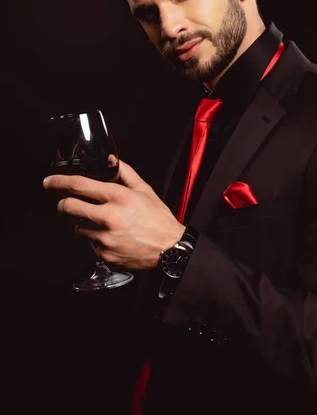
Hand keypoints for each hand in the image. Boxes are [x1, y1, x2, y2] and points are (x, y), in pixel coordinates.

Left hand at [43, 160, 184, 269]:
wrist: (170, 249)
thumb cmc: (159, 220)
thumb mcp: (145, 190)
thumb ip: (125, 172)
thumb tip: (111, 160)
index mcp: (118, 197)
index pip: (79, 186)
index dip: (59, 182)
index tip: (50, 182)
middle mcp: (109, 217)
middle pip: (70, 207)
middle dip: (63, 204)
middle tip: (65, 203)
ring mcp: (105, 237)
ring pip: (78, 227)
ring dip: (83, 223)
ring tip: (101, 223)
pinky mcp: (105, 254)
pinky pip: (90, 244)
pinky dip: (96, 239)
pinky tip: (111, 236)